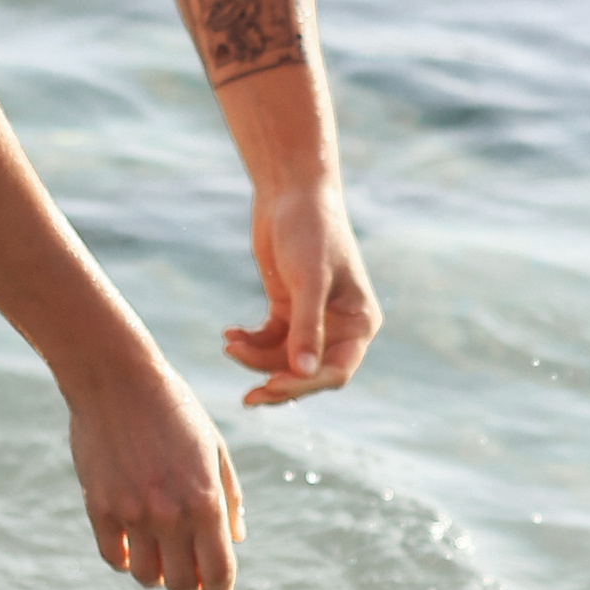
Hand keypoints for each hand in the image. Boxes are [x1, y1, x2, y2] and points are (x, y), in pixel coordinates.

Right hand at [62, 338, 244, 589]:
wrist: (117, 379)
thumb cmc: (174, 410)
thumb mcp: (214, 449)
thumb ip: (229, 498)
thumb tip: (236, 540)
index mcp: (206, 501)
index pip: (218, 573)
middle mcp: (170, 514)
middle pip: (180, 585)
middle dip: (187, 589)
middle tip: (186, 579)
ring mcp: (131, 513)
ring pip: (145, 576)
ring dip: (155, 574)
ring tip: (158, 556)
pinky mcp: (99, 507)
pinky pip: (113, 557)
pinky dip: (125, 558)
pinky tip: (131, 542)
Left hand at [224, 184, 381, 405]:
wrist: (290, 192)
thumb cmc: (310, 230)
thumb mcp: (308, 280)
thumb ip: (307, 328)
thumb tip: (302, 374)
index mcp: (360, 322)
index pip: (336, 370)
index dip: (306, 384)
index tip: (271, 384)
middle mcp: (339, 327)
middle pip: (309, 373)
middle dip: (278, 382)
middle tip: (248, 398)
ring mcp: (311, 319)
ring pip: (283, 360)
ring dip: (256, 360)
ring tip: (230, 344)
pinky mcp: (286, 309)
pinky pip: (268, 341)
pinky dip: (249, 342)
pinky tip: (229, 333)